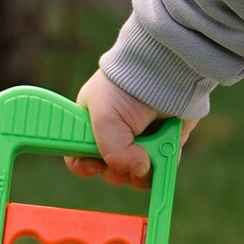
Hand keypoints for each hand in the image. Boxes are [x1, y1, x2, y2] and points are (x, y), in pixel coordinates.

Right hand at [71, 66, 202, 187]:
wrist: (165, 69)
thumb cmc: (126, 86)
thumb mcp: (105, 119)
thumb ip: (113, 153)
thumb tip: (139, 170)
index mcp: (91, 122)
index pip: (78, 154)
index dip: (84, 164)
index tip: (95, 165)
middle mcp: (115, 133)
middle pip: (110, 170)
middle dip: (119, 170)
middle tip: (129, 156)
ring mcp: (141, 138)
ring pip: (137, 174)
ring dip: (144, 169)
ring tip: (151, 149)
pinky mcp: (165, 140)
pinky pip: (162, 166)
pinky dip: (164, 161)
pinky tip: (165, 147)